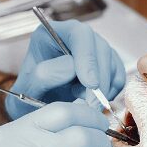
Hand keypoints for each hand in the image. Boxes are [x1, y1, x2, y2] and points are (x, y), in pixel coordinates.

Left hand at [6, 20, 124, 119]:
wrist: (36, 113)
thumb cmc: (27, 99)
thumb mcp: (27, 89)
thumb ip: (45, 75)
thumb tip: (72, 67)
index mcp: (50, 34)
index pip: (78, 34)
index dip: (88, 57)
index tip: (90, 84)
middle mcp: (74, 38)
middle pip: (99, 46)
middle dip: (100, 77)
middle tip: (92, 104)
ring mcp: (92, 50)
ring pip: (111, 62)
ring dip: (104, 87)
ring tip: (84, 104)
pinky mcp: (105, 66)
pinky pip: (118, 76)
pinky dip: (111, 92)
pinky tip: (94, 103)